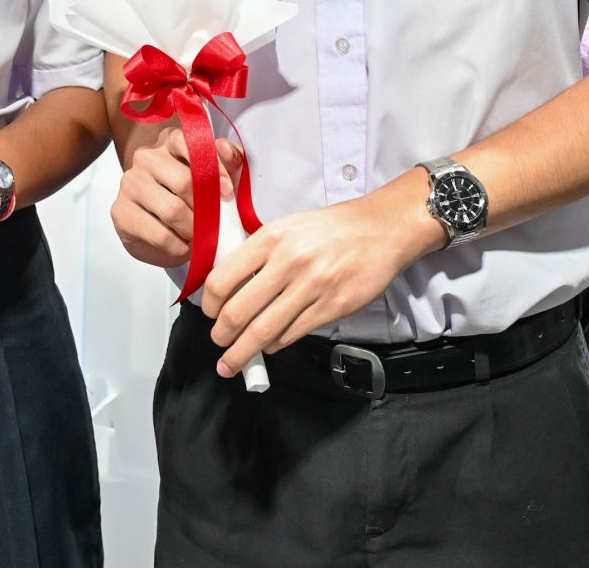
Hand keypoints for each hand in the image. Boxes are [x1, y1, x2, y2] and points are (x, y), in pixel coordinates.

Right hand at [109, 125, 246, 268]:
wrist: (161, 235)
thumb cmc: (192, 201)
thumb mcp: (216, 179)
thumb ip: (228, 160)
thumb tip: (224, 148)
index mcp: (169, 141)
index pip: (188, 142)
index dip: (212, 168)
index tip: (228, 192)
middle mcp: (145, 157)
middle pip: (183, 181)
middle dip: (205, 208)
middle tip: (214, 223)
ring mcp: (130, 183)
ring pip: (171, 209)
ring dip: (193, 230)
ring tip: (198, 236)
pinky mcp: (121, 212)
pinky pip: (159, 234)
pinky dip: (178, 246)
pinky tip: (181, 245)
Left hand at [201, 176, 439, 377]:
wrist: (379, 230)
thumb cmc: (331, 229)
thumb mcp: (286, 227)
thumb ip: (259, 253)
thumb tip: (230, 286)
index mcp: (270, 239)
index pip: (223, 279)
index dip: (210, 304)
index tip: (210, 313)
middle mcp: (287, 263)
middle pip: (238, 313)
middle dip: (222, 336)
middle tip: (218, 343)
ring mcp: (311, 288)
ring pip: (263, 331)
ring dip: (242, 352)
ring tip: (232, 361)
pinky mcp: (331, 308)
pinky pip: (291, 334)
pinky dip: (274, 345)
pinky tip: (268, 346)